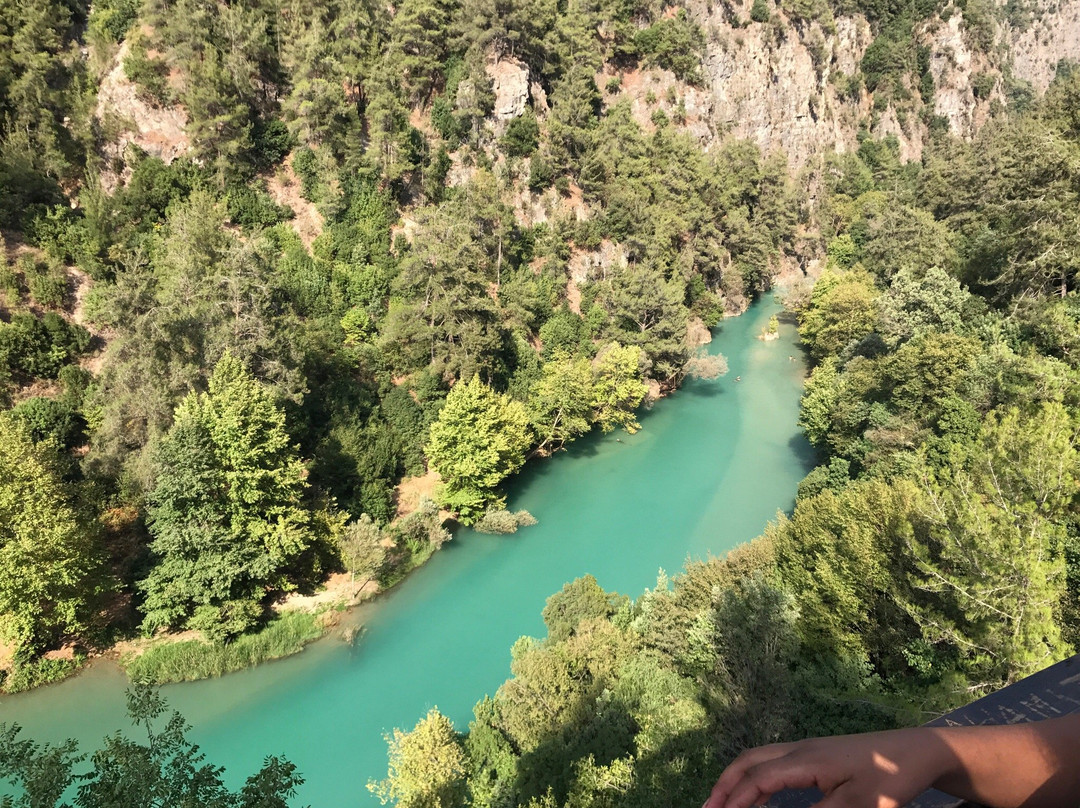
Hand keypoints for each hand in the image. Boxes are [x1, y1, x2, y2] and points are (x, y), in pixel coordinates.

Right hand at [702, 728, 949, 807]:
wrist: (917, 750)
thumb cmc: (890, 776)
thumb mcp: (858, 806)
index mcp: (806, 760)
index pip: (760, 778)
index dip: (737, 799)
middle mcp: (800, 749)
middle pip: (749, 760)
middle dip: (725, 784)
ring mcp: (807, 747)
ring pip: (758, 756)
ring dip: (737, 776)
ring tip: (721, 799)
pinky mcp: (816, 752)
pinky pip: (772, 759)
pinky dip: (753, 773)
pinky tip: (755, 790)